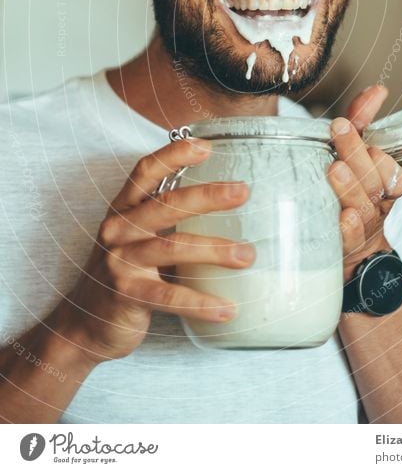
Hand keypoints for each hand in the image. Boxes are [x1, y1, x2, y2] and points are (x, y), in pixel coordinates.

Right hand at [61, 138, 254, 363]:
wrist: (86, 323)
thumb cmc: (125, 272)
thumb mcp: (138, 237)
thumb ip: (167, 218)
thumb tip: (225, 199)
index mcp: (123, 209)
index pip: (145, 172)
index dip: (173, 155)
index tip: (206, 146)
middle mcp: (118, 230)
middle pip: (166, 205)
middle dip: (207, 196)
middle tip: (243, 191)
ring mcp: (120, 262)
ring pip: (172, 248)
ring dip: (214, 250)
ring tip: (247, 255)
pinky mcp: (126, 295)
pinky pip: (170, 298)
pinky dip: (201, 302)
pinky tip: (228, 308)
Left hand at [327, 85, 401, 282]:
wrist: (349, 255)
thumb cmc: (350, 195)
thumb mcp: (356, 156)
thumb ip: (364, 122)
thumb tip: (378, 90)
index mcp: (383, 185)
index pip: (393, 171)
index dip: (382, 156)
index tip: (361, 133)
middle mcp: (376, 207)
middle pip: (374, 183)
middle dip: (357, 154)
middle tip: (338, 130)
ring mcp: (362, 230)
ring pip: (363, 209)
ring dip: (351, 188)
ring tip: (335, 169)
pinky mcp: (343, 249)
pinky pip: (349, 241)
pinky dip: (348, 229)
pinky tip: (340, 217)